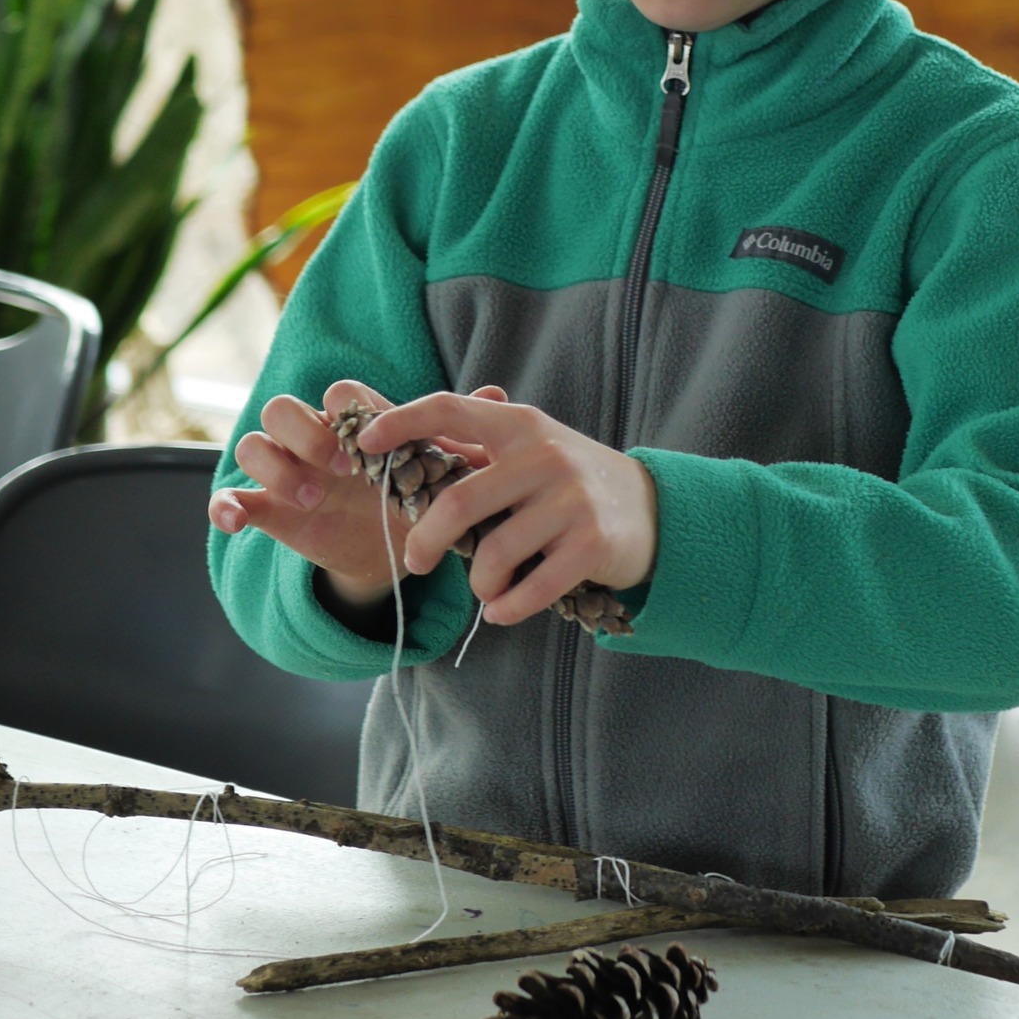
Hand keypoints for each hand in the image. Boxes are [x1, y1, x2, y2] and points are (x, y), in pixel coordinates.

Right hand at [208, 380, 502, 610]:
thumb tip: (496, 393)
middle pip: (281, 408)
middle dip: (304, 433)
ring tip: (312, 499)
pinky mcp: (268, 511)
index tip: (371, 442)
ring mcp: (286, 474)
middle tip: (341, 469)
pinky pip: (226, 498)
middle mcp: (314, 441)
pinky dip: (223, 505)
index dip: (346, 408)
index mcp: (354, 425)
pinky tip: (238, 521)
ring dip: (274, 467)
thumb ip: (461, 433)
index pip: (336, 393)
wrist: (393, 551)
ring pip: (250, 446)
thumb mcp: (440, 472)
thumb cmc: (415, 497)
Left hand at [357, 393, 657, 626]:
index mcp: (520, 426)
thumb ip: (476, 448)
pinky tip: (502, 610)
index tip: (365, 443)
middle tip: (415, 561)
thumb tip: (403, 444)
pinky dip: (507, 608)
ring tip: (484, 590)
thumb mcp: (530, 450)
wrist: (653, 509)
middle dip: (425, 540)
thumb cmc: (570, 482)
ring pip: (493, 555)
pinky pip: (532, 589)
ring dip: (478, 583)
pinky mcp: (593, 545)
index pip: (449, 409)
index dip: (402, 422)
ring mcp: (572, 501)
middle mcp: (545, 457)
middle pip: (459, 500)